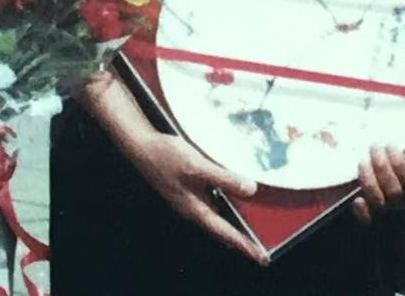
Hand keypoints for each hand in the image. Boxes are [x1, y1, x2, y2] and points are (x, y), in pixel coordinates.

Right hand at [127, 131, 268, 264]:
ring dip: (235, 219)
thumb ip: (224, 178)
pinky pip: (214, 200)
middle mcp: (194, 208)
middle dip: (242, 236)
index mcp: (195, 209)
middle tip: (261, 246)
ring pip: (219, 213)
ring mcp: (191, 198)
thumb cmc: (167, 157)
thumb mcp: (199, 166)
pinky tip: (237, 195)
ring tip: (255, 225)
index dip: (244, 244)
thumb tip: (250, 189)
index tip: (261, 257)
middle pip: (222, 227)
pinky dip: (228, 202)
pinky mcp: (191, 187)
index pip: (224, 232)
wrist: (143, 146)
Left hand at [352, 145, 404, 224]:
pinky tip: (358, 200)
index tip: (390, 146)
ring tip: (363, 163)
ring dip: (369, 183)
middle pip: (394, 191)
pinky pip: (369, 221)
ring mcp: (391, 212)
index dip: (399, 165)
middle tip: (374, 148)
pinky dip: (362, 213)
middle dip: (382, 168)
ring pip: (380, 203)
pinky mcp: (376, 217)